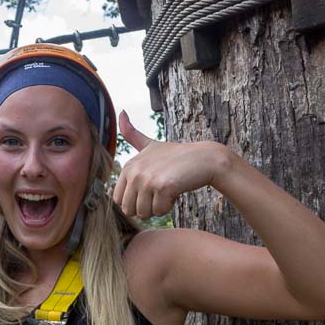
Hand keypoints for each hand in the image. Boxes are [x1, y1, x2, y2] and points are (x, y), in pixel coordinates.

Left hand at [113, 111, 228, 218]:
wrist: (205, 159)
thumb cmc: (177, 156)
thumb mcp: (151, 144)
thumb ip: (133, 134)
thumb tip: (121, 112)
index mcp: (128, 166)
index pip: (119, 200)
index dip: (137, 200)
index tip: (151, 187)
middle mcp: (134, 171)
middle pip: (129, 209)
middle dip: (146, 206)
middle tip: (159, 192)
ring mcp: (147, 179)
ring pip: (144, 213)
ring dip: (158, 207)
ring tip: (167, 191)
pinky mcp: (162, 186)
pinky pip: (159, 211)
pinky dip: (169, 206)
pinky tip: (175, 192)